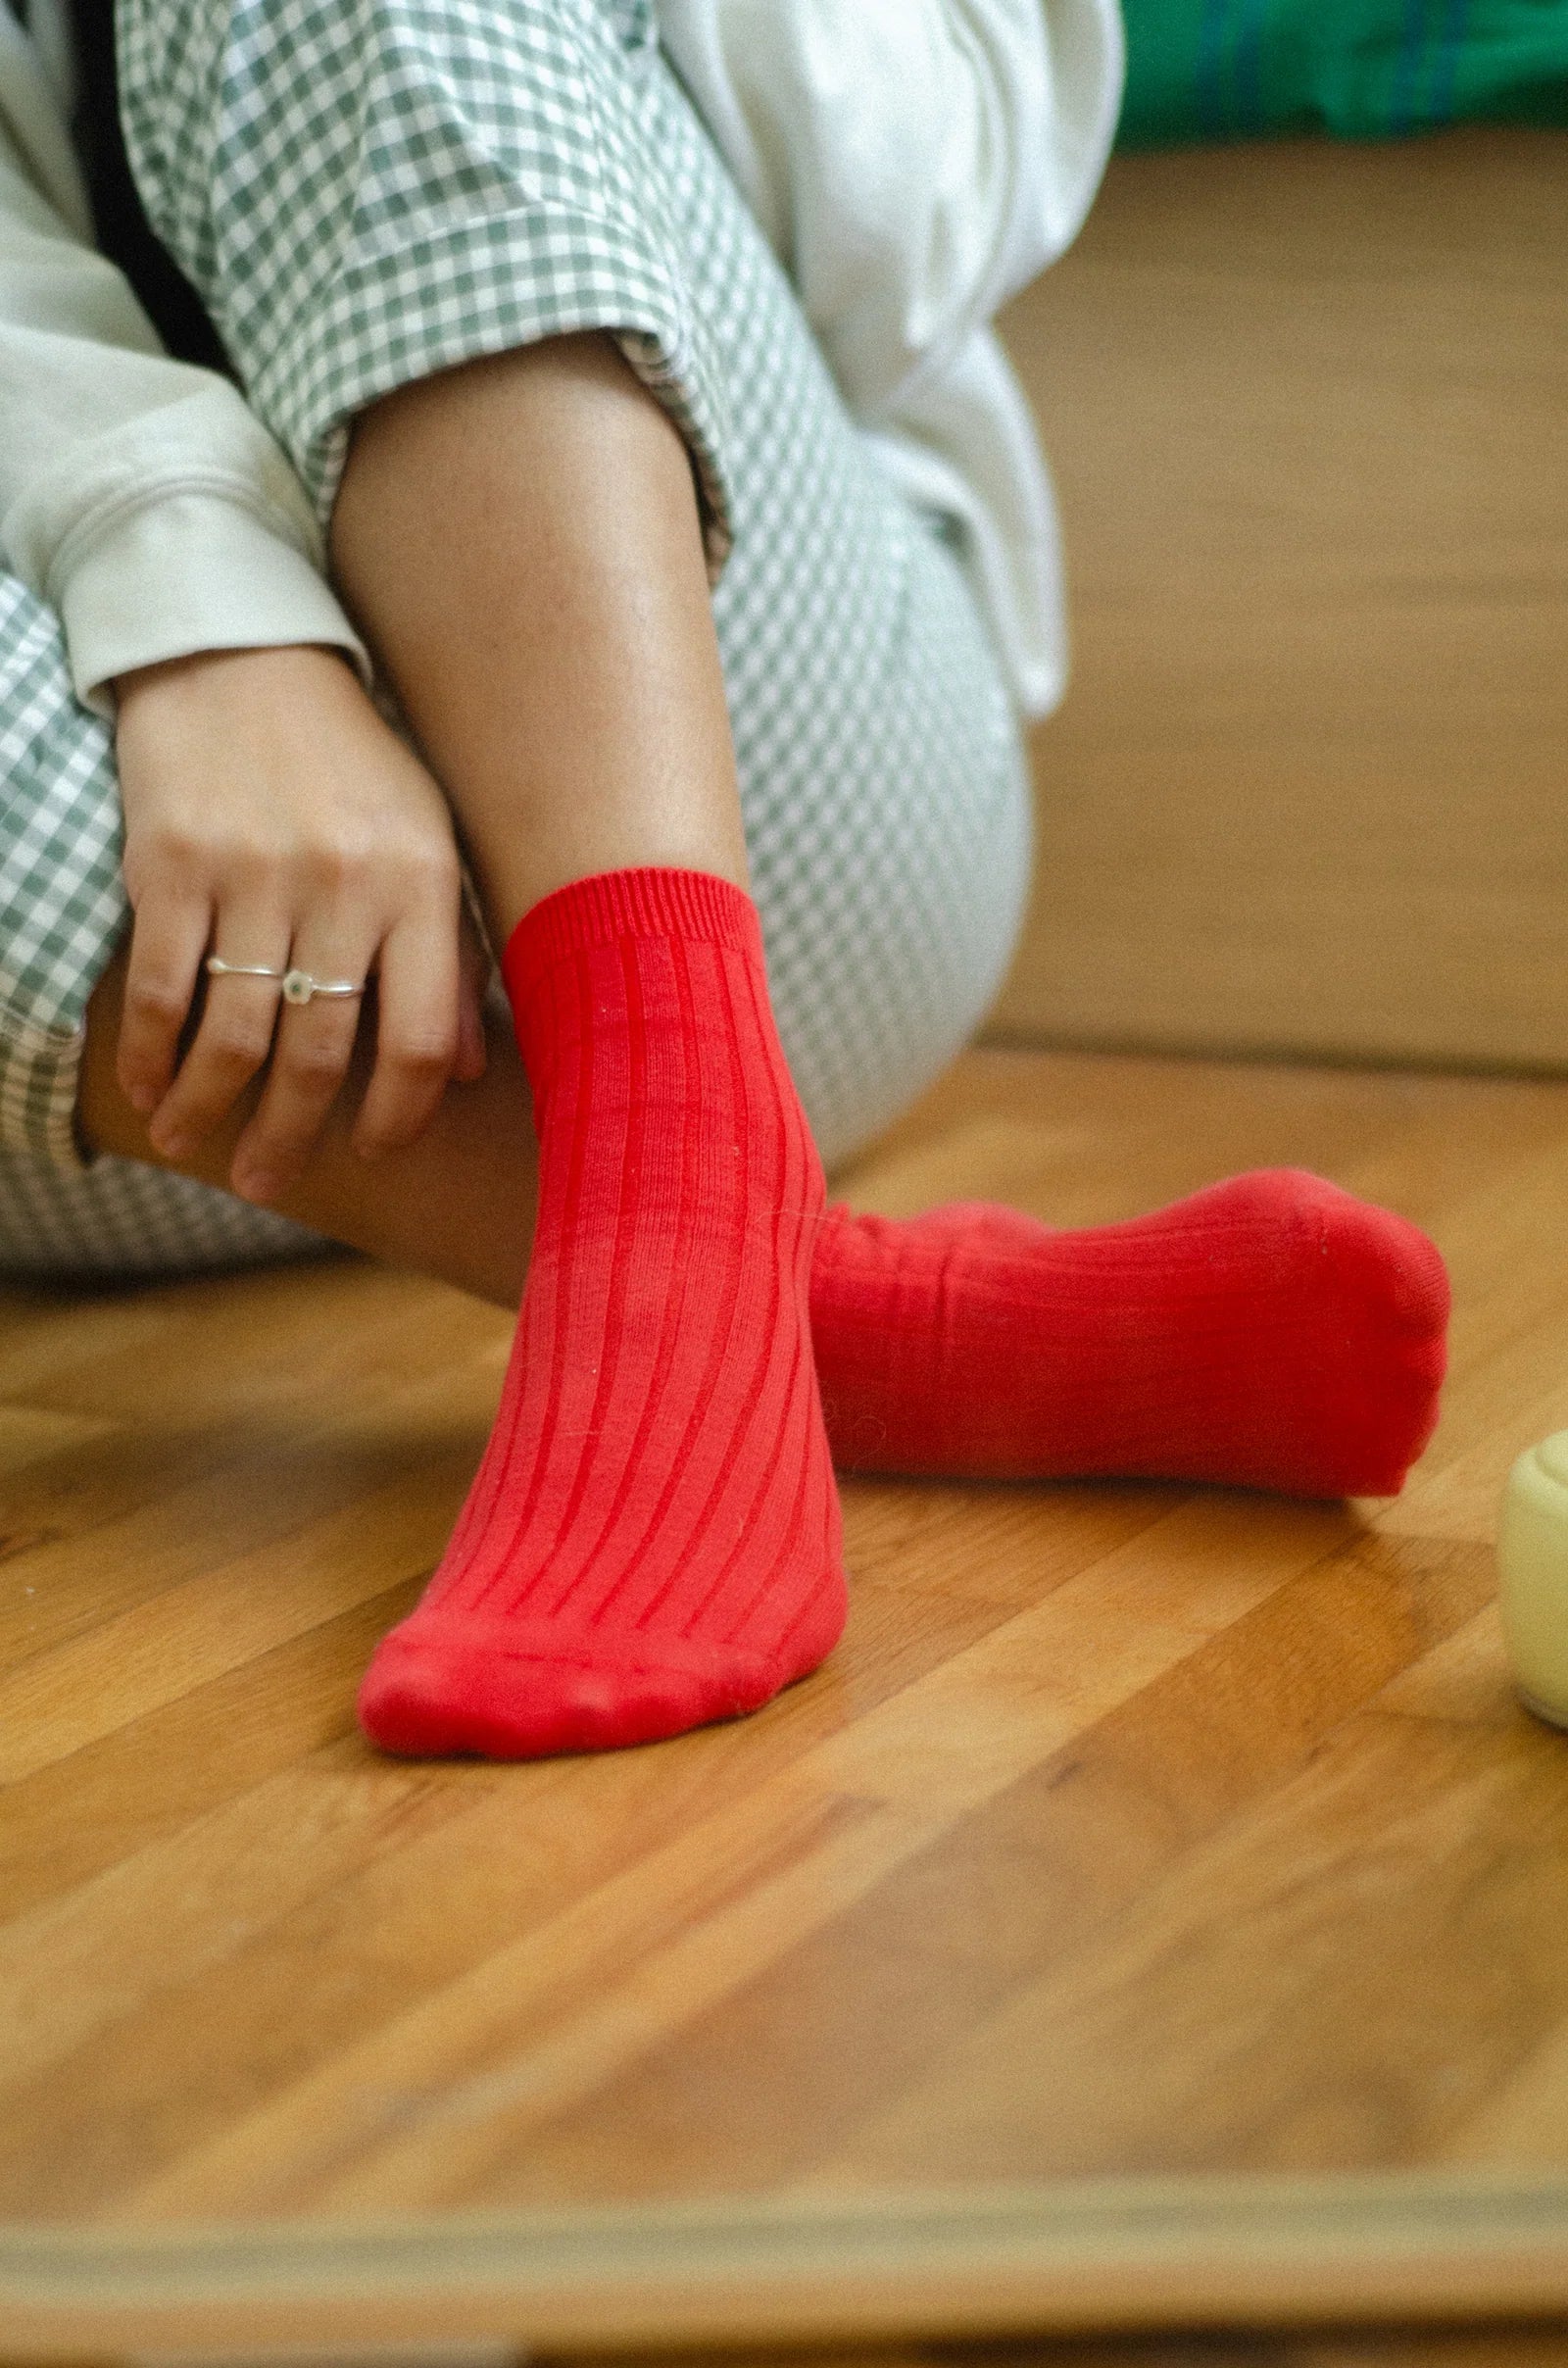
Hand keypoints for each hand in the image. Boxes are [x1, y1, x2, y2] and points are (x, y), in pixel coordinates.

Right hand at [113, 644, 487, 1204]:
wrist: (243, 654)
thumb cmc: (353, 765)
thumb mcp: (430, 844)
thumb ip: (456, 956)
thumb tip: (473, 1072)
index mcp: (423, 886)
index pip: (422, 1039)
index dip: (400, 1114)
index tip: (375, 1149)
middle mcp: (344, 886)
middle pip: (319, 1053)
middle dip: (289, 1137)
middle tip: (266, 1184)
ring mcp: (253, 874)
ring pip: (232, 1033)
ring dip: (208, 1107)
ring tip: (195, 1146)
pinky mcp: (170, 862)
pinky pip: (157, 987)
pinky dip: (147, 1051)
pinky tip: (147, 1087)